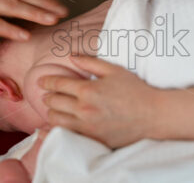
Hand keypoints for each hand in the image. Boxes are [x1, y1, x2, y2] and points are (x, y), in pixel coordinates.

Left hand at [39, 55, 159, 147]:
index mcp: (88, 90)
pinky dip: (58, 129)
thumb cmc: (135, 90)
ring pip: (56, 120)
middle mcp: (84, 109)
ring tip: (53, 108)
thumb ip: (90, 62)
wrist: (152, 115)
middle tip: (46, 94)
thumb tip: (71, 55)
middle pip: (54, 102)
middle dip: (47, 96)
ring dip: (51, 112)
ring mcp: (87, 126)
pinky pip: (66, 134)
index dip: (47, 81)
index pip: (58, 84)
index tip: (41, 81)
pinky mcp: (92, 138)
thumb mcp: (114, 70)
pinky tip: (58, 124)